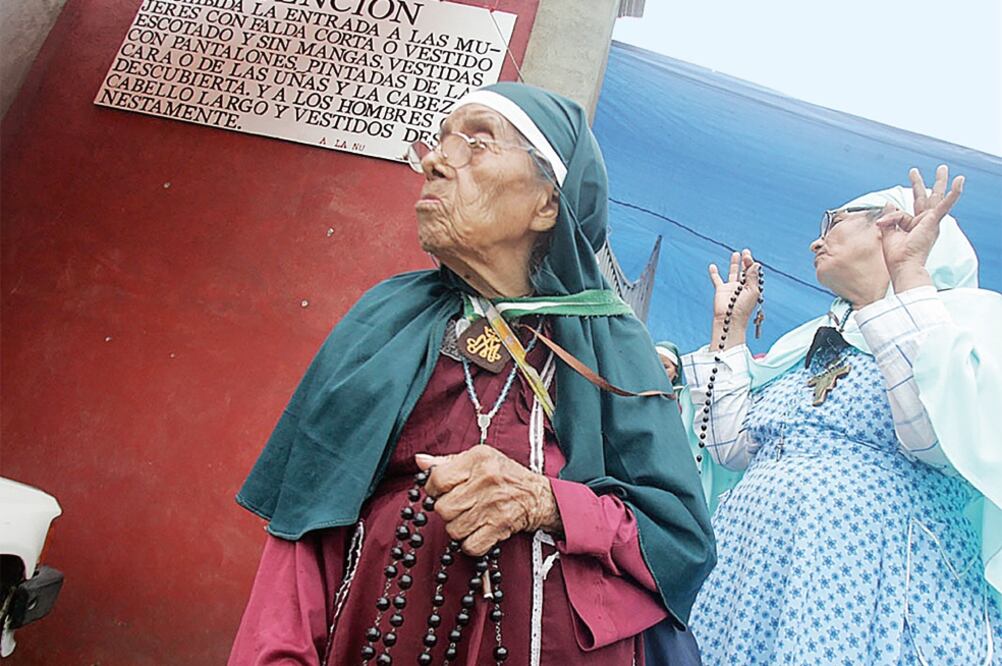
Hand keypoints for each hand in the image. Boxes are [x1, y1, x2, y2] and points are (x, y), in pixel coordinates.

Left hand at [415, 446, 560, 555]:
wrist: (538, 496)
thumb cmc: (505, 476)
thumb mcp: (478, 459)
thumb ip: (447, 462)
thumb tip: (421, 462)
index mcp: (478, 459)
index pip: (438, 479)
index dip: (433, 489)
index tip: (440, 492)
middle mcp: (486, 480)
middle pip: (443, 508)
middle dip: (447, 511)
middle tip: (458, 507)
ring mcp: (493, 505)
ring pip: (454, 529)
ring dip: (458, 528)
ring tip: (469, 519)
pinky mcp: (500, 527)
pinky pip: (470, 545)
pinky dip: (471, 543)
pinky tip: (477, 532)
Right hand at [708, 249, 760, 349]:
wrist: (730, 319)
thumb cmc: (743, 308)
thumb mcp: (752, 291)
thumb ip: (753, 276)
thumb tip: (755, 263)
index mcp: (752, 287)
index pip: (753, 271)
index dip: (751, 263)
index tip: (747, 257)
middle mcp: (742, 286)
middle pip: (745, 270)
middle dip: (746, 261)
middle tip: (746, 251)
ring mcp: (731, 287)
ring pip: (733, 272)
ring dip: (734, 263)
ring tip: (736, 254)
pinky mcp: (721, 290)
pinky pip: (717, 279)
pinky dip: (714, 273)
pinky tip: (712, 266)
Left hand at [876, 165, 963, 289]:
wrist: (903, 267)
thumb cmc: (897, 256)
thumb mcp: (888, 232)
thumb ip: (889, 218)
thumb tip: (888, 202)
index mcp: (915, 227)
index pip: (902, 213)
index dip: (892, 214)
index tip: (883, 222)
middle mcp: (925, 223)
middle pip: (924, 199)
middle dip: (919, 184)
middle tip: (914, 171)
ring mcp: (930, 221)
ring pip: (934, 197)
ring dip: (939, 182)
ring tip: (943, 168)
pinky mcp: (933, 221)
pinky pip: (945, 204)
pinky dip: (953, 193)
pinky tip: (959, 181)